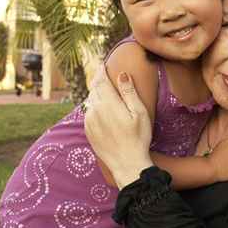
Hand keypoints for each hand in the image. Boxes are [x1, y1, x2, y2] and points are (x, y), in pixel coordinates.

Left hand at [84, 68, 153, 189]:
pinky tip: (102, 109)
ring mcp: (89, 121)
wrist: (127, 163)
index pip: (101, 81)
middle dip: (98, 80)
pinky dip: (94, 107)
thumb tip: (122, 74)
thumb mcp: (139, 113)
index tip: (102, 64)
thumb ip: (129, 92)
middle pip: (94, 89)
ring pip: (90, 101)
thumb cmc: (138, 137)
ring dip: (96, 94)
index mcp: (108, 103)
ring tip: (103, 90)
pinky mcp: (88, 131)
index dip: (101, 71)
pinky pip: (89, 113)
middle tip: (102, 74)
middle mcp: (95, 110)